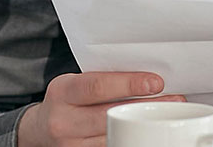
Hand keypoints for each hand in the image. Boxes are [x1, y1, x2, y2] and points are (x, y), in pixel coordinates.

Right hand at [18, 72, 185, 146]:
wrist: (38, 130)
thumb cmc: (67, 99)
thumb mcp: (76, 82)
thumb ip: (103, 78)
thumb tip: (147, 73)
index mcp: (62, 91)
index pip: (97, 86)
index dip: (129, 84)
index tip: (156, 83)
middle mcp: (63, 120)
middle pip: (110, 114)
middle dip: (145, 106)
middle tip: (174, 98)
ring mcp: (70, 144)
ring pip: (113, 134)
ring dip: (143, 125)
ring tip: (167, 114)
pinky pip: (109, 146)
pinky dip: (130, 138)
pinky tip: (147, 131)